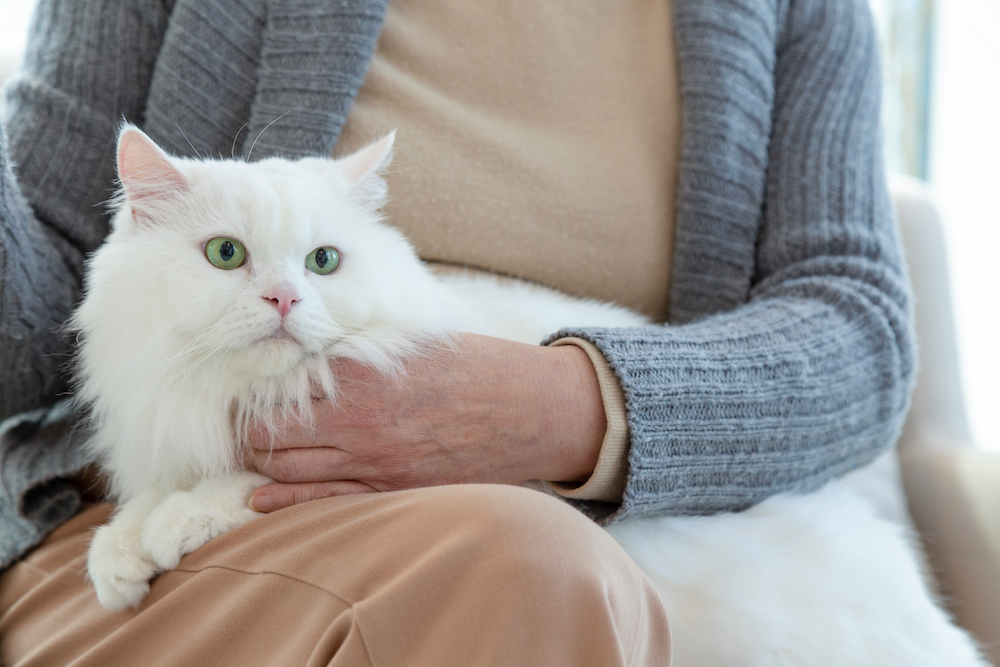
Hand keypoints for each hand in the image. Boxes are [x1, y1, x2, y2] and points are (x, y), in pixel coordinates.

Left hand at [246, 333, 606, 511]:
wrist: (530, 410)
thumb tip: (316, 342)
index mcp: (363, 377)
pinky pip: (327, 502)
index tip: (239, 391)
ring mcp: (376, 463)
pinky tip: (260, 500)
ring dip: (260, 466)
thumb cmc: (476, 367)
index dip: (251, 394)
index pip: (279, 390)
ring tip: (248, 457)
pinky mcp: (394, 491)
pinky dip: (286, 502)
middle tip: (237, 427)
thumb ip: (362, 346)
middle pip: (273, 436)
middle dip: (247, 433)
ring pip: (290, 472)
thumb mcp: (416, 342)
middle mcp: (362, 422)